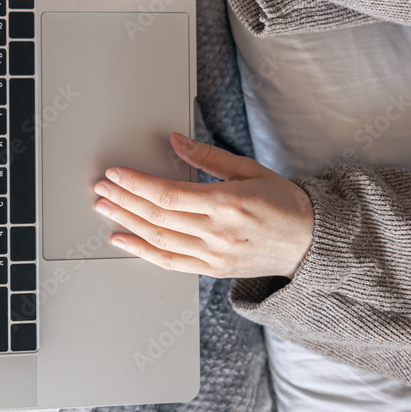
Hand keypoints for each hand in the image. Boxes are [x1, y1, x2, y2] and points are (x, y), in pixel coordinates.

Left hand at [93, 133, 314, 278]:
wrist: (309, 244)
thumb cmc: (283, 203)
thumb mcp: (250, 169)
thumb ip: (209, 157)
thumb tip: (175, 141)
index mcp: (227, 203)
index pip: (168, 194)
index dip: (136, 183)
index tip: (115, 173)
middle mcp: (217, 233)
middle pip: (157, 216)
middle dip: (123, 199)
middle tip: (102, 187)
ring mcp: (213, 255)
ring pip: (157, 239)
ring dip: (125, 221)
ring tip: (104, 207)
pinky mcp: (211, 270)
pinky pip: (168, 262)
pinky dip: (140, 251)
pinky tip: (121, 238)